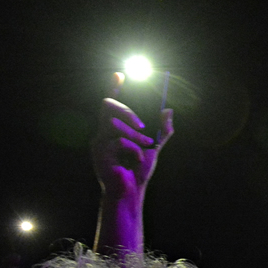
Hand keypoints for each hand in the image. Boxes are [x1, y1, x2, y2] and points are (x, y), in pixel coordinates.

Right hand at [91, 72, 172, 199]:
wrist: (130, 192)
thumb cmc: (138, 172)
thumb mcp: (154, 148)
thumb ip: (163, 131)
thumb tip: (168, 109)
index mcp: (114, 130)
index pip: (110, 103)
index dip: (113, 87)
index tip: (121, 74)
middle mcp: (102, 132)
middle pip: (107, 105)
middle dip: (127, 111)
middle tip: (143, 126)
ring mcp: (99, 142)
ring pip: (114, 123)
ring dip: (135, 135)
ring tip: (143, 148)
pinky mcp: (99, 153)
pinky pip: (119, 142)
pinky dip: (133, 150)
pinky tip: (135, 160)